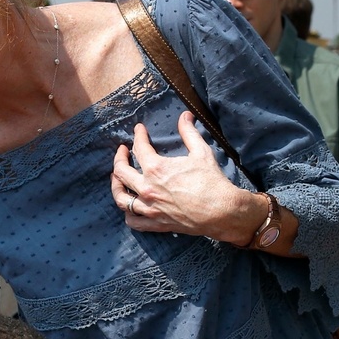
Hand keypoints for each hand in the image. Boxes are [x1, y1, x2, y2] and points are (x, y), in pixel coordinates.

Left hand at [110, 112, 258, 243]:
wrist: (222, 211)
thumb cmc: (212, 181)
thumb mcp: (201, 152)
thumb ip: (189, 133)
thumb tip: (185, 115)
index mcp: (156, 169)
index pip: (139, 148)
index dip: (138, 135)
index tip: (139, 130)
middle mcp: (147, 189)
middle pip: (121, 173)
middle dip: (119, 159)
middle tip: (122, 152)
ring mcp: (149, 208)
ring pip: (121, 199)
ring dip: (116, 187)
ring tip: (117, 178)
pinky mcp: (156, 223)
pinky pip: (133, 221)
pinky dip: (128, 214)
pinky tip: (129, 207)